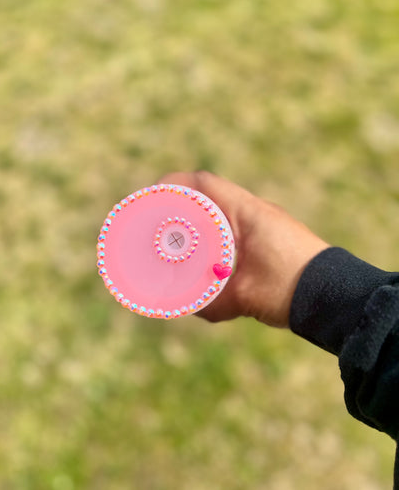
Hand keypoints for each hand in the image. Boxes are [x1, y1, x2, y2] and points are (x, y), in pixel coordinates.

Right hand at [156, 171, 328, 326]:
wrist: (337, 296)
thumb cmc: (293, 289)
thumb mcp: (246, 297)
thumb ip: (212, 303)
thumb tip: (189, 308)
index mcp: (248, 213)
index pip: (205, 183)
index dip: (175, 184)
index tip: (153, 195)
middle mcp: (258, 211)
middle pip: (212, 195)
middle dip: (184, 205)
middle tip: (162, 222)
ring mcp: (267, 223)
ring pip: (225, 212)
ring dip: (203, 220)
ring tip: (183, 240)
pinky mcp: (274, 238)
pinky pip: (238, 227)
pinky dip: (219, 234)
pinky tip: (212, 256)